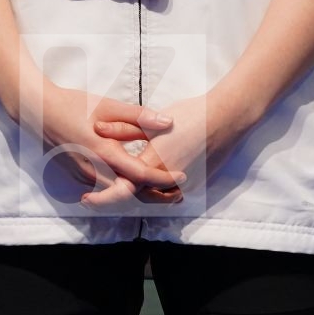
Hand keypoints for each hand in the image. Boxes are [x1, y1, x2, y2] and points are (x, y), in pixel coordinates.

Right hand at [28, 83, 187, 196]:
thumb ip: (138, 116)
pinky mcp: (78, 178)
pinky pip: (105, 190)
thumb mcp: (108, 106)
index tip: (182, 176)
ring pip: (118, 194)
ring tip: (163, 189)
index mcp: (104, 152)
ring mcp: (84, 178)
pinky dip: (123, 190)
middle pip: (131, 193)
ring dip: (141, 194)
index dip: (163, 178)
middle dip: (156, 195)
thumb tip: (167, 122)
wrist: (39, 112)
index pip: (140, 173)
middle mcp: (94, 171)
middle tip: (177, 192)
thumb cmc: (74, 105)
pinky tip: (135, 182)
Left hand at [81, 92, 239, 210]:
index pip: (121, 188)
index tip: (87, 198)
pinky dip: (158, 191)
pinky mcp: (196, 185)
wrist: (226, 119)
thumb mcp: (152, 120)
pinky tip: (152, 182)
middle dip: (118, 195)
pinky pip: (171, 194)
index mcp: (152, 164)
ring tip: (123, 185)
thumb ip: (123, 128)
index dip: (103, 196)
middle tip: (98, 192)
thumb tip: (97, 129)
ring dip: (139, 193)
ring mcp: (183, 186)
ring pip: (154, 197)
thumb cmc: (190, 115)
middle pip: (136, 195)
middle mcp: (166, 181)